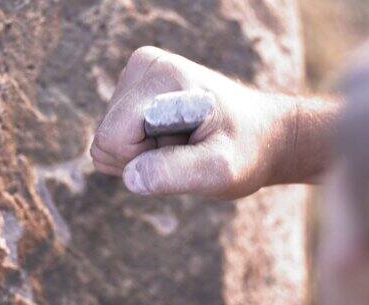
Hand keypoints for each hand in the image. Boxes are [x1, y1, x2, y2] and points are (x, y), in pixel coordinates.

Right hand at [91, 46, 310, 198]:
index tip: (184, 152)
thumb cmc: (247, 152)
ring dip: (144, 152)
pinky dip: (141, 146)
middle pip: (106, 138)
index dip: (142, 162)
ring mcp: (139, 72)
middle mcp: (146, 65)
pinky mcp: (136, 85)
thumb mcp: (221, 170)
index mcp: (164, 79)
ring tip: (184, 142)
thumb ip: (175, 173)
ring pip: (107, 138)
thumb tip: (129, 176)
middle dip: (142, 156)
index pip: (112, 139)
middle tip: (187, 148)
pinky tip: (174, 137)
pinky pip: (114, 134)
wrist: (262, 134)